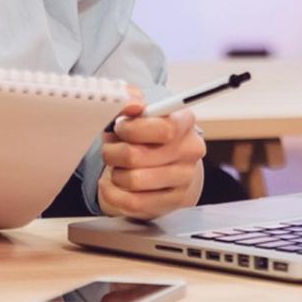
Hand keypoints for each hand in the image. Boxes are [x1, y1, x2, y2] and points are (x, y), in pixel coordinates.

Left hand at [98, 102, 204, 220]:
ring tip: (116, 165)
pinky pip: (133, 203)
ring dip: (114, 172)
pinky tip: (111, 183)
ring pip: (133, 180)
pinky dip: (113, 193)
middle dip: (113, 152)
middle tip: (111, 147)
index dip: (133, 129)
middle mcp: (190, 151)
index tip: (120, 127)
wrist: (163, 160)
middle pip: (139, 156)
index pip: (164, 129)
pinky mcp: (172, 202)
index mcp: (185, 122)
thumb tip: (131, 104)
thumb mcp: (140, 111)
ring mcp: (184, 179)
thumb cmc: (147, 132)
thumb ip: (130, 99)